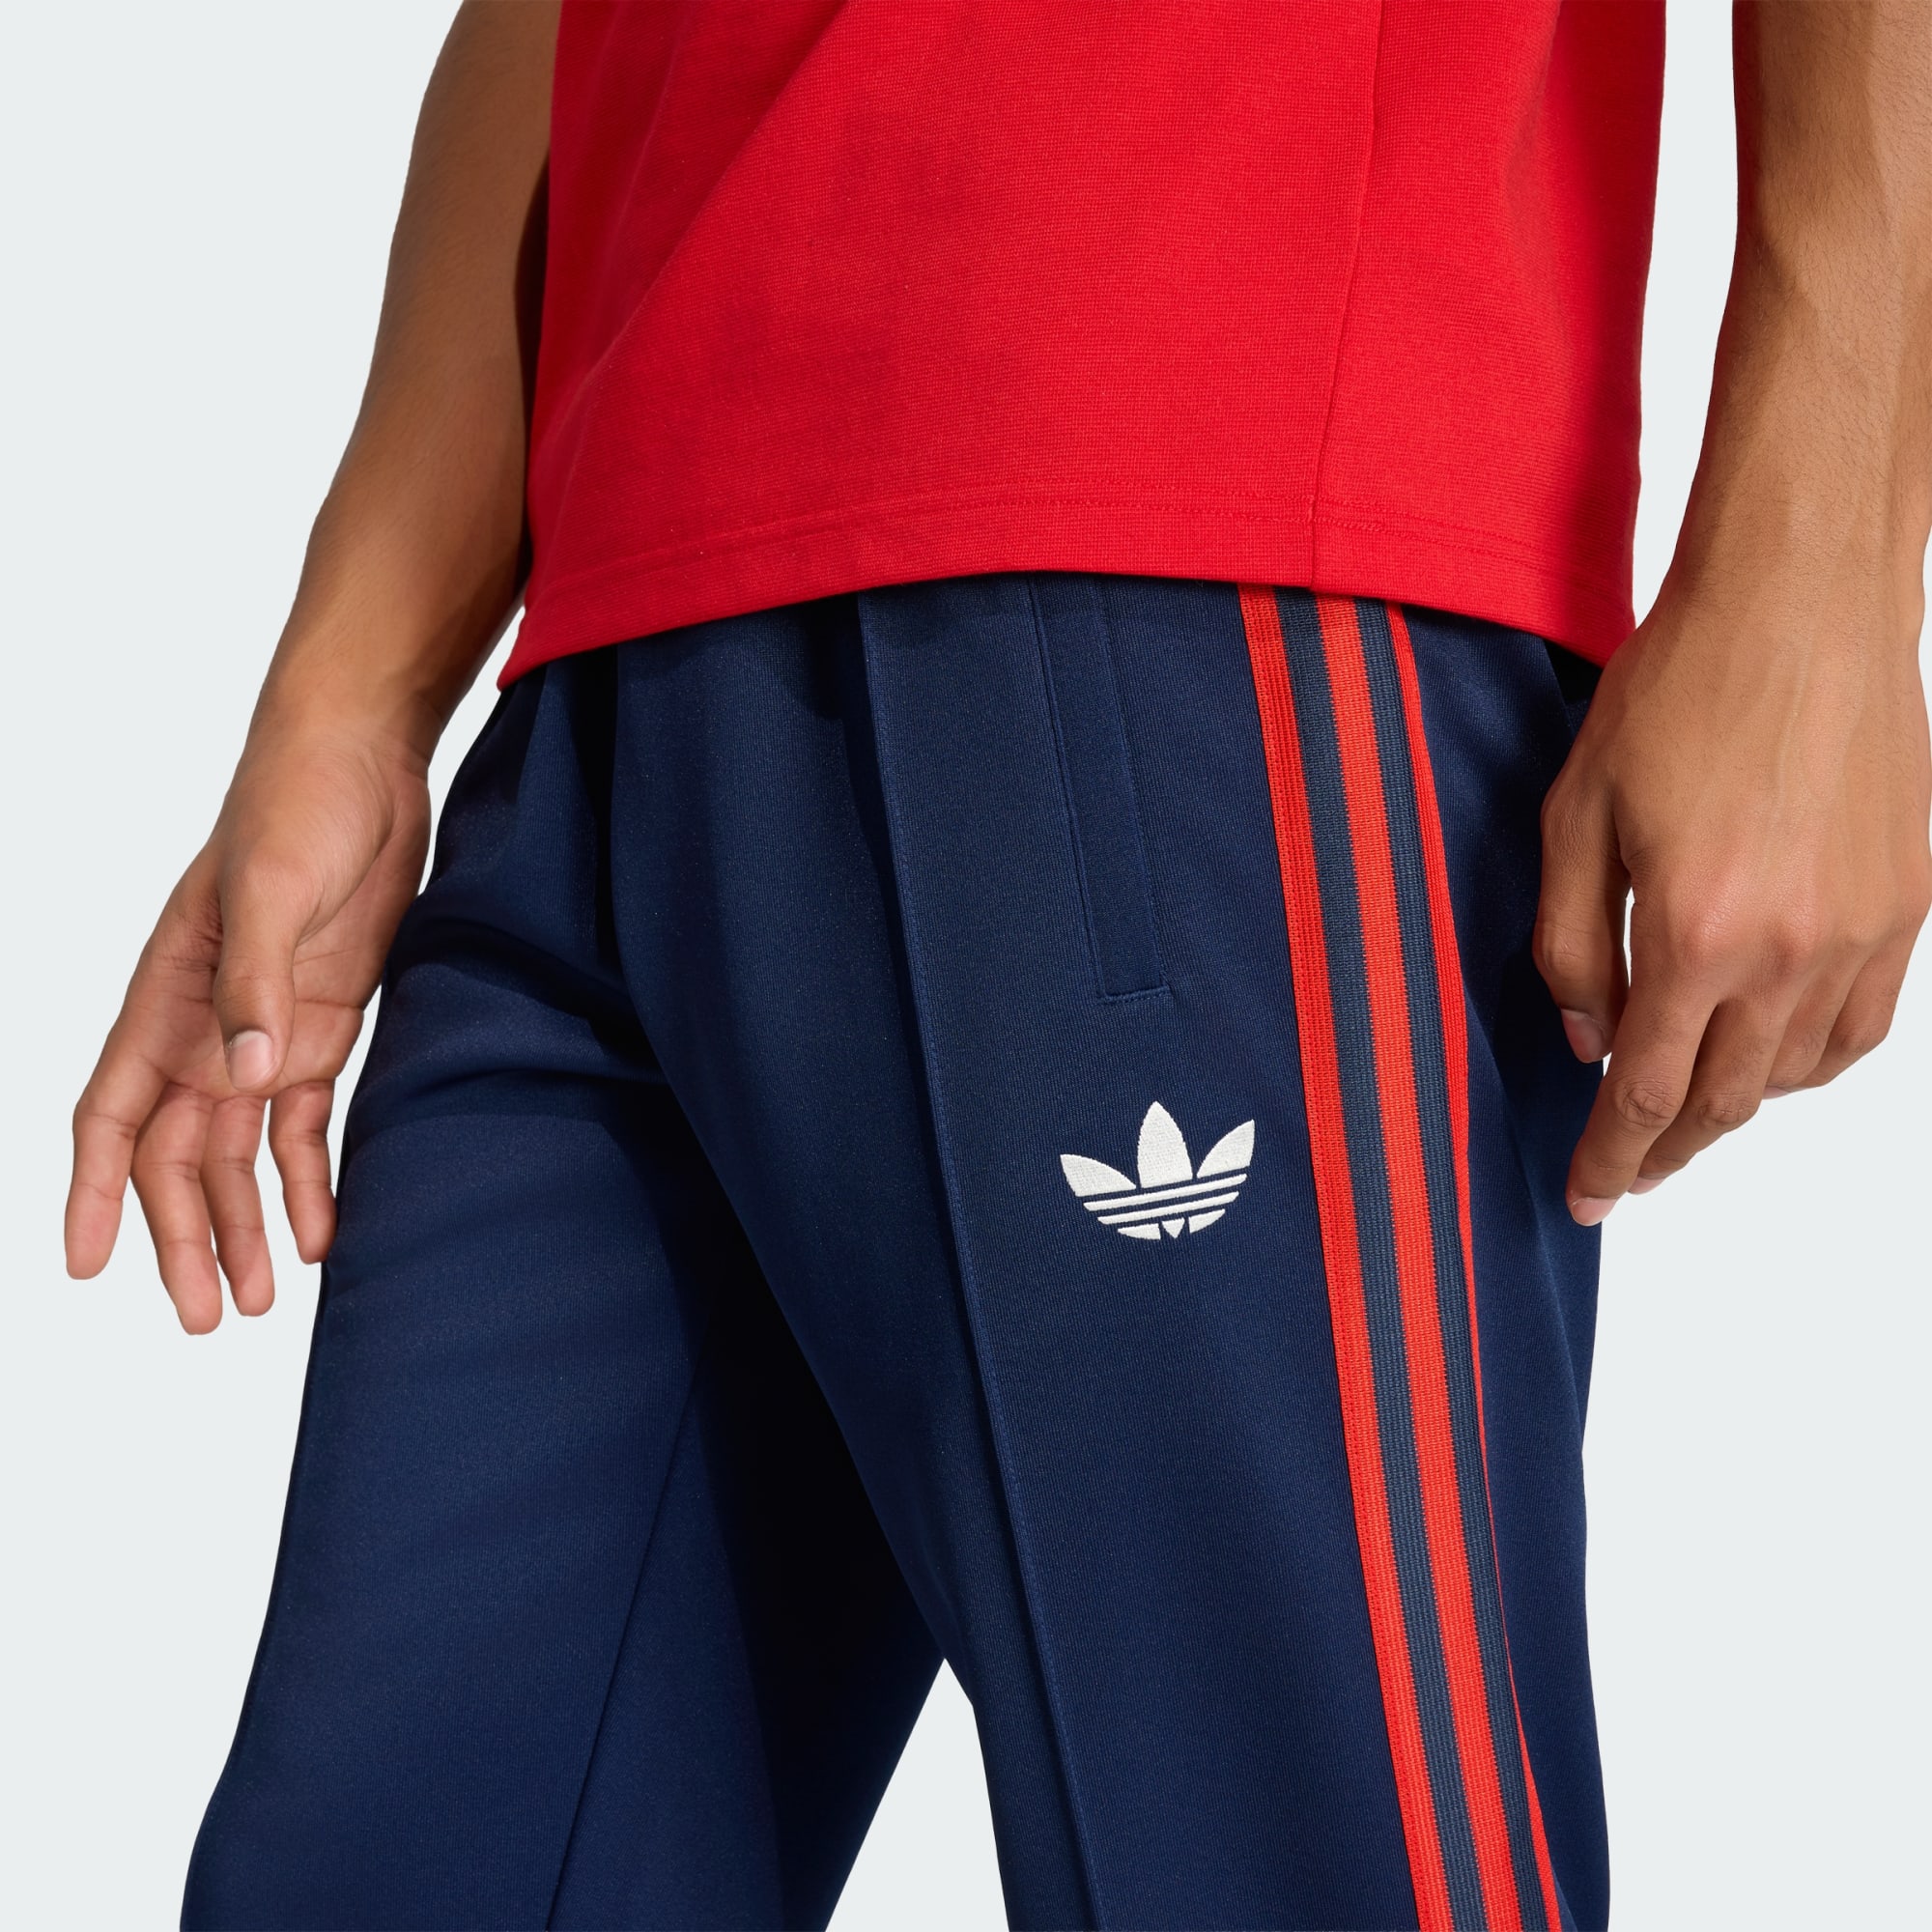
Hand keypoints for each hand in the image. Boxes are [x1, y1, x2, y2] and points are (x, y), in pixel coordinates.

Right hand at [65, 712, 430, 1328]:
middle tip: (202, 1319)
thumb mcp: (269, 889)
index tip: (85, 1267)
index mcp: (165, 998)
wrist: (364, 764)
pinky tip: (321, 1233)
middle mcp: (205, 1028)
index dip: (95, 1191)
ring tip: (256, 1300)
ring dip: (245, 1223)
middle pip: (180, 1156)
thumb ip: (252, 984)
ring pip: (240, 1153)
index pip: (113, 1114)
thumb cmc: (295, 806)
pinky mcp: (325, 1025)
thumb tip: (245, 1077)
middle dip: (184, 1236)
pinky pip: (307, 1123)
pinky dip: (311, 1178)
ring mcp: (264, 1031)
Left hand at [1534, 567, 1930, 1224]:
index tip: (1587, 1197)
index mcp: (1697, 930)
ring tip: (1685, 1114)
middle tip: (1627, 1171)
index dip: (1610, 1156)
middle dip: (1665, 1150)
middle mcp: (1793, 948)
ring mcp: (1868, 930)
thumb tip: (1590, 1040)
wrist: (1803, 601)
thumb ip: (1571, 942)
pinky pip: (1863, 1026)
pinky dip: (1810, 1063)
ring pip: (1795, 1074)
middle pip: (1723, 1099)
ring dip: (1733, 1108)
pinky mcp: (1912, 902)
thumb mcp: (1574, 816)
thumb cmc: (1678, 692)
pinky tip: (1771, 1059)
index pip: (1644, 1090)